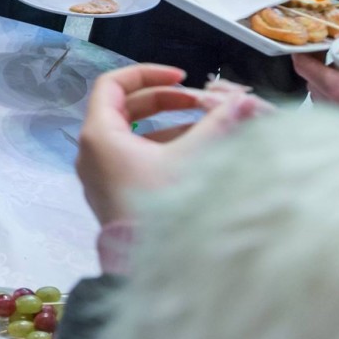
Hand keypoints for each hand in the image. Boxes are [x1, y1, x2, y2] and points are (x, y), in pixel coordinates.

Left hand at [77, 64, 267, 224]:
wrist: (147, 265)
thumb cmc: (161, 209)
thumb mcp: (190, 160)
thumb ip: (216, 126)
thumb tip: (245, 101)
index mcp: (99, 134)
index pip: (113, 84)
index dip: (147, 73)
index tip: (182, 76)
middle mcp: (92, 150)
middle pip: (125, 107)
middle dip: (165, 99)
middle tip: (200, 101)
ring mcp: (100, 171)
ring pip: (132, 133)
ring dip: (168, 124)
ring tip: (207, 125)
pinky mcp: (111, 190)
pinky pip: (132, 155)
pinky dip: (160, 147)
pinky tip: (195, 151)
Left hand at [292, 26, 338, 105]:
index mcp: (335, 86)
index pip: (303, 66)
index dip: (302, 52)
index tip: (308, 44)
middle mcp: (331, 103)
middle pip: (311, 79)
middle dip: (317, 65)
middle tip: (330, 53)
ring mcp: (337, 113)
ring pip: (320, 92)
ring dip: (326, 78)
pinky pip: (331, 102)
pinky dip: (334, 91)